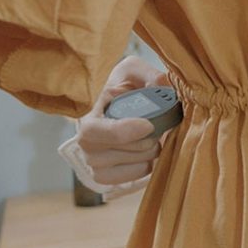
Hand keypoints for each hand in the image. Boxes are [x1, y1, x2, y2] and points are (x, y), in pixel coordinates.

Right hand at [75, 56, 171, 184]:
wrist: (120, 106)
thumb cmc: (125, 86)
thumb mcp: (134, 71)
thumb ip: (149, 75)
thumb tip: (163, 85)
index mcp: (86, 115)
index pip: (93, 131)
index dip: (122, 132)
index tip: (149, 125)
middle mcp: (84, 142)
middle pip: (117, 152)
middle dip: (146, 140)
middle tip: (158, 126)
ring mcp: (93, 162)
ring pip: (128, 164)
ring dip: (149, 151)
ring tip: (154, 136)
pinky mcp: (106, 176)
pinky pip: (133, 176)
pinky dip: (147, 165)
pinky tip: (149, 150)